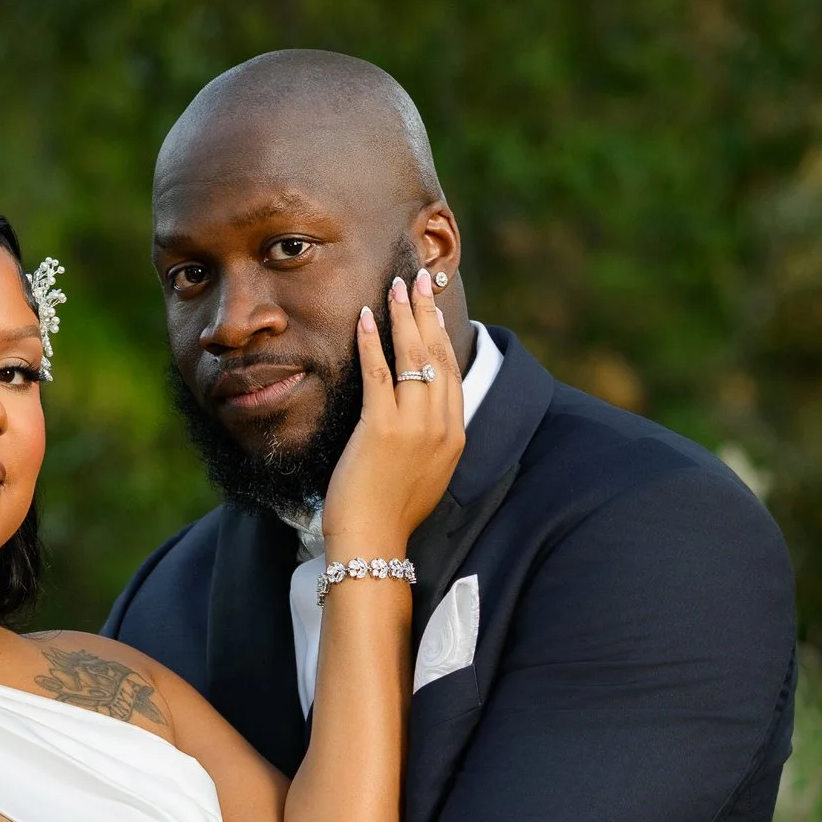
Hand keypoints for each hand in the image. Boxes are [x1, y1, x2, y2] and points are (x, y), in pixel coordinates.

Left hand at [319, 268, 466, 566]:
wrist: (374, 543)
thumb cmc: (390, 515)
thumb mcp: (425, 475)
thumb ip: (429, 442)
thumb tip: (419, 419)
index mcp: (454, 436)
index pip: (451, 372)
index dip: (442, 335)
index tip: (433, 309)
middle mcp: (441, 426)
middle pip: (438, 355)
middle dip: (428, 311)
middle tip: (420, 278)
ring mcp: (415, 426)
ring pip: (414, 357)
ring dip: (405, 316)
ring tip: (398, 286)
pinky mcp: (383, 428)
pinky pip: (379, 374)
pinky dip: (373, 342)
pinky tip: (367, 318)